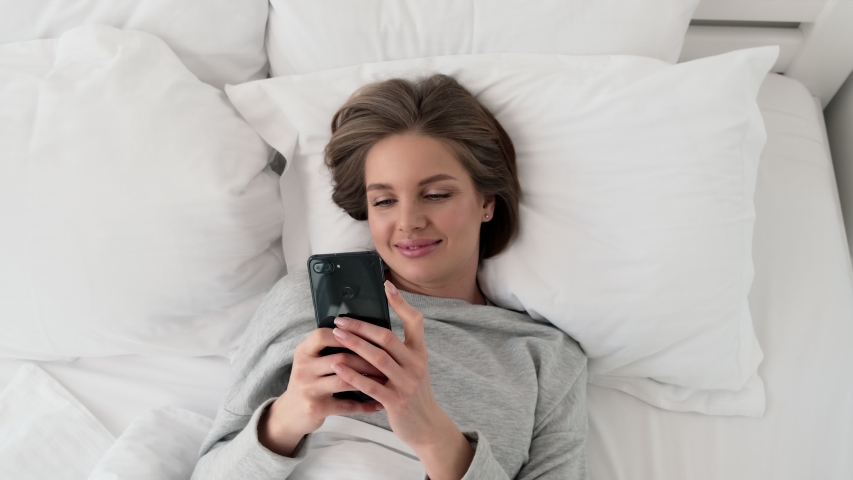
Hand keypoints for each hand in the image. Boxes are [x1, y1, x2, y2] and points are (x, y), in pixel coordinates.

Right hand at [259, 325, 386, 455]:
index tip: (369, 336)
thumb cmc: (309, 381)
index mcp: (303, 351)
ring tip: (386, 378)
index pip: (324, 335)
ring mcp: (308, 389)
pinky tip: (379, 404)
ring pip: (345, 381)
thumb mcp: (311, 360)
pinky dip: (365, 405)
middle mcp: (303, 368)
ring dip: (369, 380)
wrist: (291, 413)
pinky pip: (346, 405)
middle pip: (340, 358)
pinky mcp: (316, 408)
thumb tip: (362, 330)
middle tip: (388, 359)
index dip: (348, 334)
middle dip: (367, 359)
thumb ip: (329, 347)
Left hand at [329, 280, 444, 448]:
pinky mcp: (395, 401)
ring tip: (336, 335)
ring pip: (377, 358)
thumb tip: (373, 331)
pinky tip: (338, 366)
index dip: (400, 303)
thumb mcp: (414, 368)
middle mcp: (415, 364)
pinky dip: (352, 374)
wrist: (426, 426)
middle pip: (387, 338)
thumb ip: (399, 351)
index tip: (386, 285)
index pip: (415, 321)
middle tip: (341, 319)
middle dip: (361, 326)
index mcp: (420, 353)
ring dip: (354, 345)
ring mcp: (406, 383)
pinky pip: (370, 384)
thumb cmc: (414, 394)